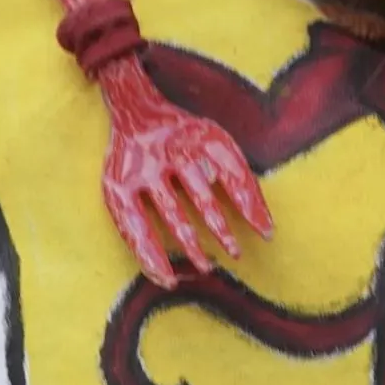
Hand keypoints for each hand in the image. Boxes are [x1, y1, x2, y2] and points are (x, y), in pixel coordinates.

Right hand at [96, 59, 271, 288]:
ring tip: (205, 268)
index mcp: (199, 136)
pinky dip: (149, 253)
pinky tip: (164, 275)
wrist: (134, 109)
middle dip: (221, 229)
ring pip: (171, 213)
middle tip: (236, 255)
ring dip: (191, 244)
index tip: (266, 233)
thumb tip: (268, 228)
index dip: (249, 203)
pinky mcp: (117, 187)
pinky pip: (134, 226)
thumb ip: (242, 180)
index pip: (233, 173)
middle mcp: (170, 150)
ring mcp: (141, 169)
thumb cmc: (184, 134)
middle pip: (201, 196)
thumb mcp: (217, 142)